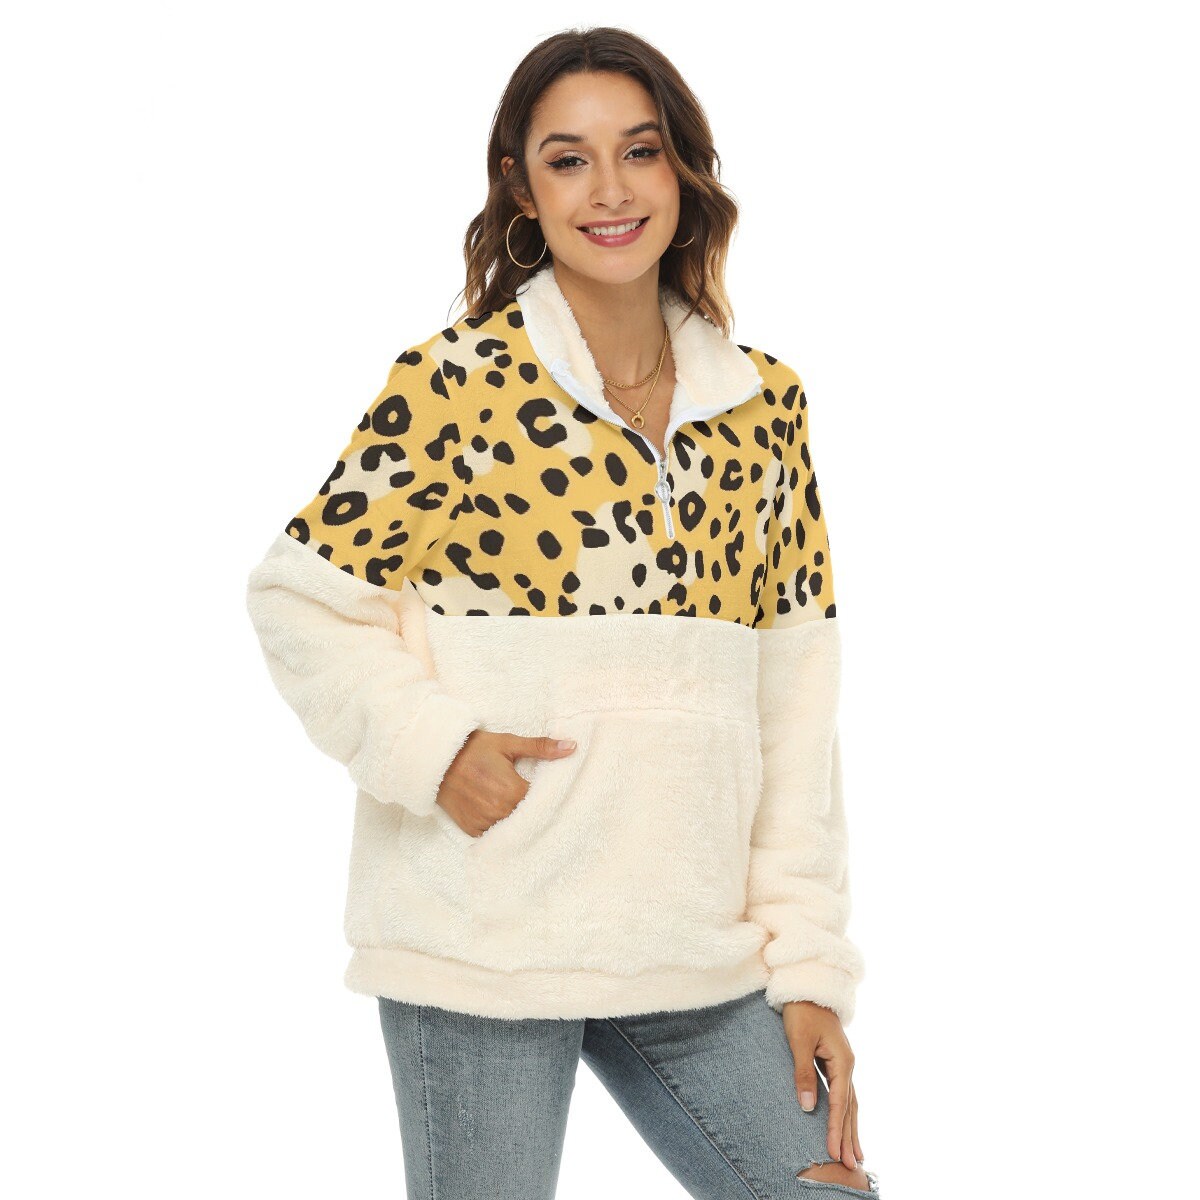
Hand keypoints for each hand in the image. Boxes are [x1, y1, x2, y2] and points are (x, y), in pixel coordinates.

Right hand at [436, 731, 576, 836]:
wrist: (437, 759)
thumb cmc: (474, 749)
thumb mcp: (508, 744)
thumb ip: (541, 747)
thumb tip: (571, 746)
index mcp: (512, 791)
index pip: (541, 804)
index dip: (546, 799)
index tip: (548, 793)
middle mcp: (498, 811)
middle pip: (527, 818)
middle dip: (532, 810)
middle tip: (532, 800)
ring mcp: (484, 822)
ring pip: (511, 828)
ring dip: (515, 820)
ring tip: (514, 807)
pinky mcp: (471, 830)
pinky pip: (493, 834)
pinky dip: (498, 826)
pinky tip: (500, 815)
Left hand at [782, 1000, 862, 1169]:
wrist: (806, 987)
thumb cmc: (801, 1012)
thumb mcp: (799, 1041)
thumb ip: (803, 1074)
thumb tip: (807, 1108)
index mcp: (842, 1061)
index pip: (840, 1103)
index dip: (837, 1129)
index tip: (834, 1152)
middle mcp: (847, 1065)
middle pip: (851, 1107)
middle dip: (850, 1136)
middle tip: (852, 1165)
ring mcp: (844, 1064)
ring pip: (851, 1102)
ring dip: (852, 1128)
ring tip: (857, 1154)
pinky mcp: (836, 1062)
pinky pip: (845, 1094)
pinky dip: (847, 1112)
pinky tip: (847, 1124)